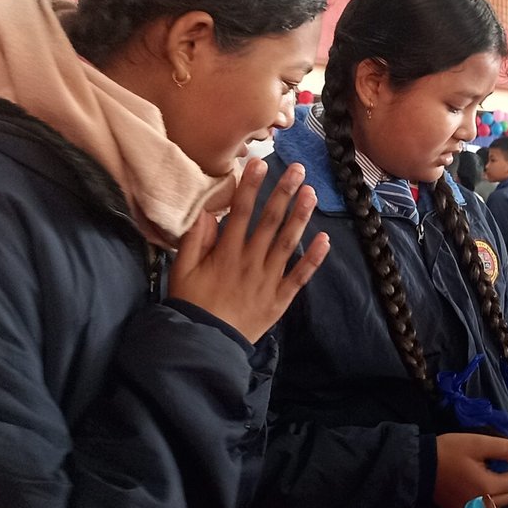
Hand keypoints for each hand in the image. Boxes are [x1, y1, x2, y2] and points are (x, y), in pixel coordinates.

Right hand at [168, 158, 329, 343]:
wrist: (205, 343)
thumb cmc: (191, 304)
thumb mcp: (182, 269)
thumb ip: (194, 239)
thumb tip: (207, 211)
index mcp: (226, 253)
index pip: (241, 212)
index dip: (250, 186)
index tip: (258, 164)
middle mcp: (251, 262)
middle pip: (270, 222)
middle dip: (284, 193)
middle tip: (298, 169)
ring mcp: (268, 280)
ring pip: (288, 243)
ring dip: (301, 217)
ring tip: (312, 193)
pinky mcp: (280, 298)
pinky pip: (300, 276)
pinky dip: (314, 258)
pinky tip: (325, 239)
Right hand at [432, 434, 507, 507]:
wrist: (419, 465)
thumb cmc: (449, 451)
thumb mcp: (478, 442)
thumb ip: (504, 448)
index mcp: (487, 488)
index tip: (495, 459)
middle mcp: (481, 505)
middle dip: (505, 480)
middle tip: (487, 466)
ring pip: (498, 503)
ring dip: (495, 490)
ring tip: (477, 475)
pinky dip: (482, 497)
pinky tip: (467, 484)